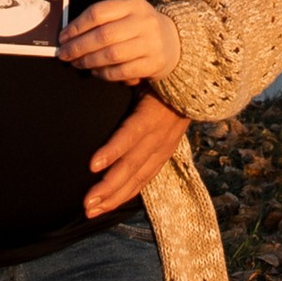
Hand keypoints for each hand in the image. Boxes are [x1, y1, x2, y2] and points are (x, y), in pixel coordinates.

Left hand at [60, 0, 182, 89]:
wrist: (175, 41)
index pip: (98, 12)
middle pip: (104, 35)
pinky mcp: (153, 64)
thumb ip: (102, 19)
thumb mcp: (126, 12)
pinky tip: (95, 72)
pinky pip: (122, 71)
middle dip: (79, 47)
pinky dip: (104, 74)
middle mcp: (144, 22)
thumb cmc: (140, 26)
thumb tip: (70, 35)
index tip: (63, 37)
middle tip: (64, 54)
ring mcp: (151, 43)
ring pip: (112, 55)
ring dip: (89, 61)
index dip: (77, 26)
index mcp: (133, 4)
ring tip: (77, 63)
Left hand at [79, 80, 192, 216]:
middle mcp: (160, 136)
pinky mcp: (165, 156)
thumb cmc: (159, 78)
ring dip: (114, 197)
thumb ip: (125, 78)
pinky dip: (127, 194)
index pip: (131, 134)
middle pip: (133, 165)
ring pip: (139, 178)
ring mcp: (164, 149)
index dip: (113, 150)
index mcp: (153, 113)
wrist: (195, 87)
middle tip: (86, 202)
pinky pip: (146, 179)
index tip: (92, 165)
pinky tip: (109, 204)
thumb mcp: (144, 74)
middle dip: (109, 186)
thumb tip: (96, 71)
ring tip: (92, 210)